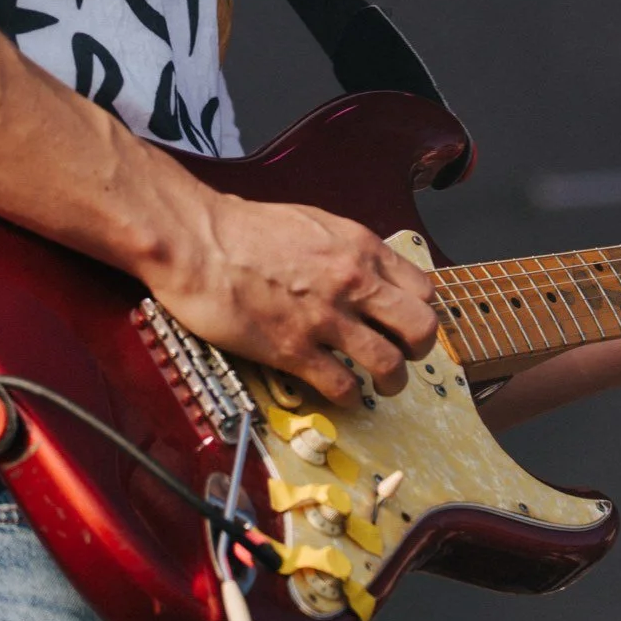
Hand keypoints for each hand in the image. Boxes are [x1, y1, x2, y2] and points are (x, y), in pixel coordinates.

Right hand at [149, 191, 439, 404]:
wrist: (197, 241)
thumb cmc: (243, 228)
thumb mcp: (311, 223)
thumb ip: (345, 250)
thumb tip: (362, 271)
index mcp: (360, 248)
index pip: (423, 289)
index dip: (418, 310)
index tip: (404, 322)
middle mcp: (353, 282)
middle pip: (421, 329)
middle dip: (418, 350)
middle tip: (403, 356)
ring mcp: (326, 318)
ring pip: (390, 364)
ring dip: (391, 382)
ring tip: (380, 386)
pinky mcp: (295, 350)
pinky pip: (342, 385)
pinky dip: (348, 397)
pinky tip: (342, 394)